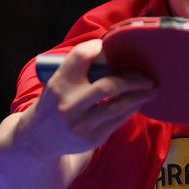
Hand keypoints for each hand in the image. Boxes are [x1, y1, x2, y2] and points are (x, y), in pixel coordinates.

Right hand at [16, 40, 156, 156]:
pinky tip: (139, 101)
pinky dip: (132, 108)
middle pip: (109, 85)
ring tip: (151, 87)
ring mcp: (81, 124)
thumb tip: (114, 50)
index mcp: (58, 84)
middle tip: (146, 75)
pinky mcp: (93, 138)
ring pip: (119, 105)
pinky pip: (119, 119)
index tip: (110, 47)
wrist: (37, 140)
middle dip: (133, 78)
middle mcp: (69, 104)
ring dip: (140, 95)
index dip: (98, 48)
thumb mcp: (58, 83)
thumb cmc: (55, 103)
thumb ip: (79, 70)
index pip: (81, 57)